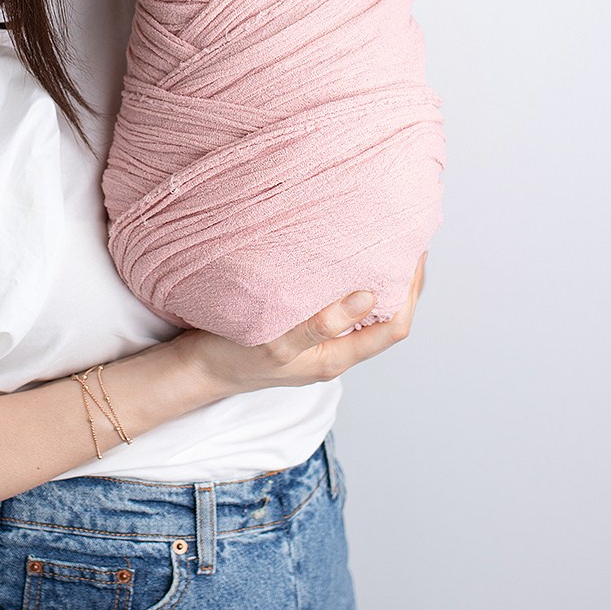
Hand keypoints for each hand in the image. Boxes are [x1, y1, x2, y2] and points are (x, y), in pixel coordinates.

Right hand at [175, 252, 426, 396]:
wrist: (197, 369)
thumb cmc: (232, 358)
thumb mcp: (276, 343)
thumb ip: (322, 323)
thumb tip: (369, 295)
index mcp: (337, 358)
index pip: (395, 327)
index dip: (410, 291)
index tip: (413, 253)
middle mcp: (336, 351)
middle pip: (389, 318)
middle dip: (403, 282)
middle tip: (406, 240)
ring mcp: (321, 343)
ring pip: (367, 311)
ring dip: (380, 281)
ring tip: (383, 243)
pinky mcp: (305, 330)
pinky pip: (343, 306)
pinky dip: (353, 282)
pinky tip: (346, 259)